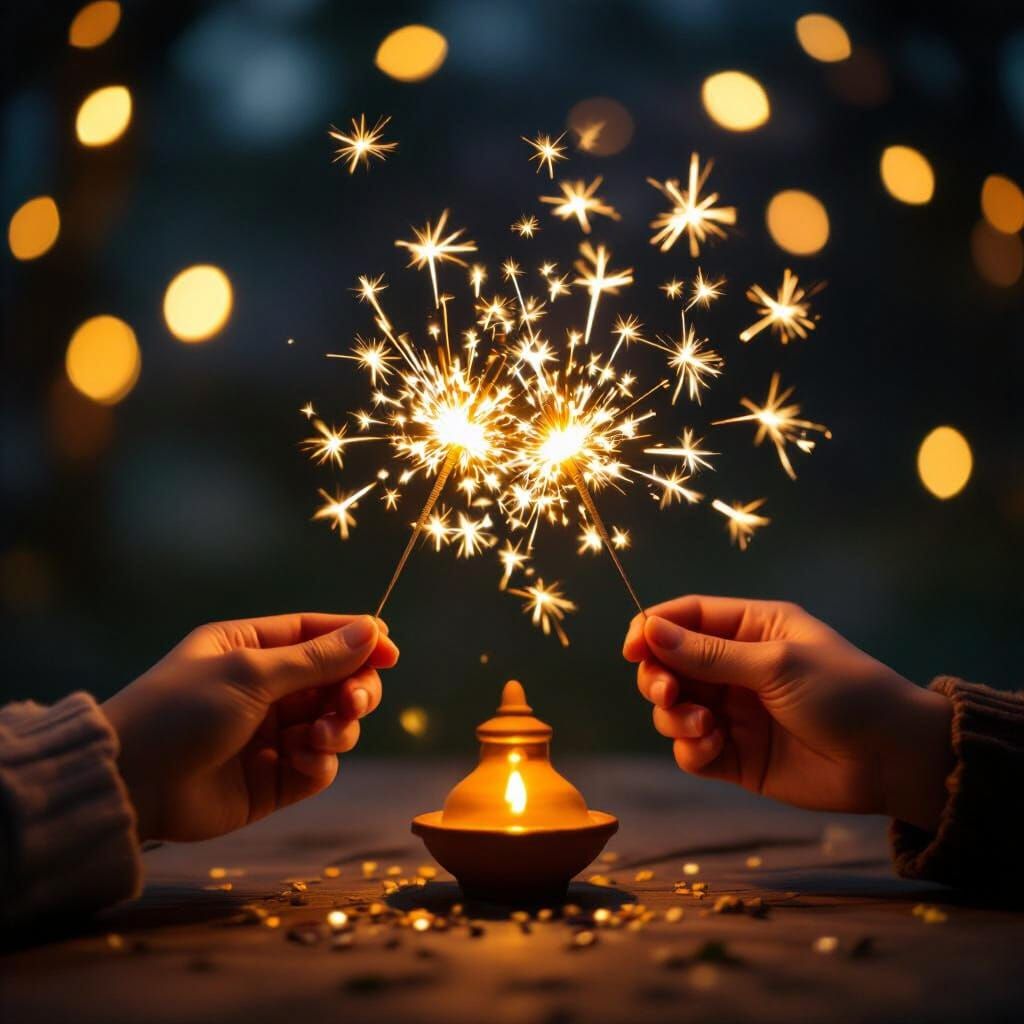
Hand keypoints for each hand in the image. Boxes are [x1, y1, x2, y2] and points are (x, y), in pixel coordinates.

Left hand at [102, 613, 398, 841]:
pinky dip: (320, 762)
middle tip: (351, 701)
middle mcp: (264, 689)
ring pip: (332, 723)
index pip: (317, 635)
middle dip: (352, 688)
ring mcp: (269, 735)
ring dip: (337, 727)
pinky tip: (302, 761)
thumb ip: (316, 657)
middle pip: (334, 680)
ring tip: (319, 736)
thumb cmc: (181, 710)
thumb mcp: (250, 673)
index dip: (357, 640)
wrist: (131, 784)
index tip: (391, 651)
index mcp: (250, 649)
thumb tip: (372, 629)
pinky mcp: (272, 780)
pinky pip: (318, 766)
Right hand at [623, 596, 952, 830]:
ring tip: (706, 728)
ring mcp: (735, 713)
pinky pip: (691, 749)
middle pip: (670, 665)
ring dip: (675, 717)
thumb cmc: (844, 693)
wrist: (893, 760)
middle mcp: (736, 667)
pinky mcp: (737, 756)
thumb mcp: (776, 664)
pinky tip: (713, 748)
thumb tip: (649, 630)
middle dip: (659, 678)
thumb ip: (709, 653)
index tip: (631, 649)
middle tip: (669, 693)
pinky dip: (690, 748)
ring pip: (675, 709)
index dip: (652, 629)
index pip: (686, 618)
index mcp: (752, 629)